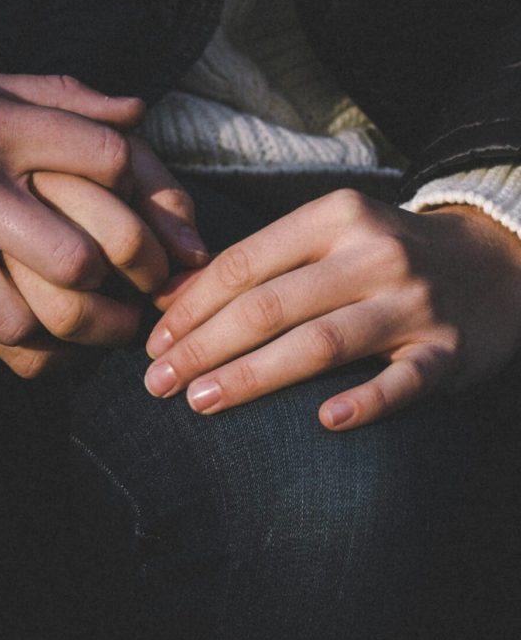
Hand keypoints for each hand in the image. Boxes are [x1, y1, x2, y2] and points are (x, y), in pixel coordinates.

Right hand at [0, 71, 202, 365]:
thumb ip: (55, 94)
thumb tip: (138, 109)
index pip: (105, 157)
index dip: (158, 199)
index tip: (175, 233)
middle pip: (81, 253)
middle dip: (133, 282)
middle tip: (152, 293)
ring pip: (33, 318)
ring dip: (81, 335)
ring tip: (105, 328)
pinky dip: (21, 352)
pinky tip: (39, 339)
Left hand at [143, 188, 520, 429]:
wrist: (492, 261)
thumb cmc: (380, 251)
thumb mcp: (323, 234)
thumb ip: (255, 261)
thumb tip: (170, 298)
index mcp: (333, 217)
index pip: (242, 263)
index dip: (190, 306)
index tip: (152, 342)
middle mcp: (372, 254)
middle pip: (268, 305)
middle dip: (203, 346)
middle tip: (157, 383)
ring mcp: (414, 303)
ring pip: (320, 343)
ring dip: (253, 376)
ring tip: (200, 401)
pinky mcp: (451, 351)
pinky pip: (403, 381)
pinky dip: (365, 402)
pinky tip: (322, 422)